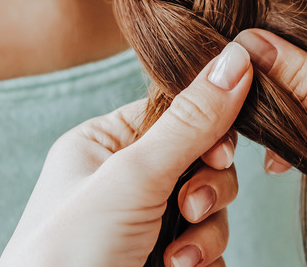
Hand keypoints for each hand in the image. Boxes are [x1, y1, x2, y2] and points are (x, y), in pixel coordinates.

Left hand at [0, 43, 252, 266]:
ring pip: (211, 206)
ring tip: (179, 257)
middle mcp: (125, 180)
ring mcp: (145, 222)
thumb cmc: (70, 253)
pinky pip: (209, 244)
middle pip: (202, 160)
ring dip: (206, 232)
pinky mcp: (163, 258)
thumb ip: (190, 122)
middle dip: (207, 188)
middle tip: (190, 207)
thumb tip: (237, 59)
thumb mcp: (132, 177)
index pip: (174, 112)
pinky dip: (204, 258)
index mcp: (103, 145)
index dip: (207, 128)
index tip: (219, 150)